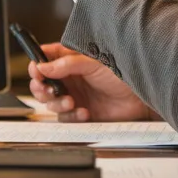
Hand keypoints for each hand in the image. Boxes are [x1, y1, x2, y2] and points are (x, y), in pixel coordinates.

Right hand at [29, 43, 152, 121]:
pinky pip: (65, 118)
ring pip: (50, 102)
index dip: (37, 65)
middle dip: (41, 88)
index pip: (45, 59)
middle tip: (48, 89)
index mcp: (69, 61)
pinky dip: (71, 116)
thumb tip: (43, 66)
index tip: (36, 70)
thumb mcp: (92, 63)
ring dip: (57, 103)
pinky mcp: (80, 113)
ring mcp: (74, 96)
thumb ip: (66, 64)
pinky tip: (83, 111)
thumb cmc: (122, 74)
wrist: (140, 98)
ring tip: (70, 101)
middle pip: (42, 84)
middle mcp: (69, 78)